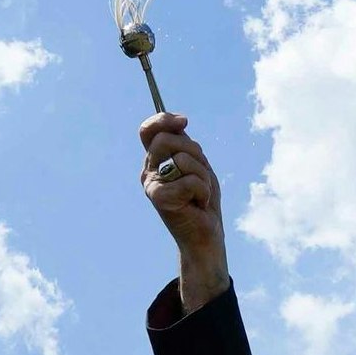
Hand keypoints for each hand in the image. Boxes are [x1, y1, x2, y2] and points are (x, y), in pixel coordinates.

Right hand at [139, 112, 227, 309]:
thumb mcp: (197, 163)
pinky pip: (190, 181)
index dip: (163, 120)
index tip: (184, 122)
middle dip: (194, 153)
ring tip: (199, 193)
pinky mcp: (159, 200)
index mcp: (155, 160)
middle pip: (167, 139)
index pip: (148, 130)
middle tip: (199, 174)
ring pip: (183, 159)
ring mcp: (151, 186)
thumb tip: (180, 121)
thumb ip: (185, 142)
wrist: (206, 234)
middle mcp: (149, 171)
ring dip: (203, 175)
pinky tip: (198, 204)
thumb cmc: (202, 198)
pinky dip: (202, 191)